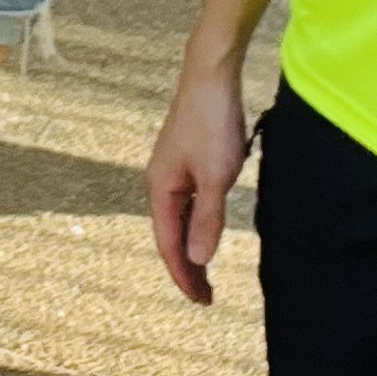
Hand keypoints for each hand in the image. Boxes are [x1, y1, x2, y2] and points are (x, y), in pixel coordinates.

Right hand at [143, 61, 250, 303]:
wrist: (211, 75)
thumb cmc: (213, 122)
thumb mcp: (217, 175)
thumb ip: (208, 218)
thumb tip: (199, 260)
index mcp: (160, 189)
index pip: (169, 244)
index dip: (185, 275)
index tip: (202, 301)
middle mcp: (159, 182)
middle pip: (170, 235)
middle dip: (186, 267)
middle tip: (206, 297)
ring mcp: (171, 170)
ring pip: (177, 219)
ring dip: (191, 247)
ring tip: (207, 272)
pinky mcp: (184, 160)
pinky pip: (186, 202)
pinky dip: (196, 223)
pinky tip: (207, 228)